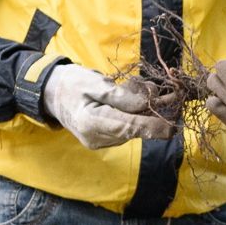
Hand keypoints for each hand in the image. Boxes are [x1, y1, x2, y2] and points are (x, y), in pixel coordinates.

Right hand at [41, 64, 173, 148]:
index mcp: (91, 122)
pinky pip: (129, 126)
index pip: (129, 128)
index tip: (173, 127)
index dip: (154, 127)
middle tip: (161, 90)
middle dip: (152, 109)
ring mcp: (101, 141)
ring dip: (143, 107)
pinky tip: (127, 95)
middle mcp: (97, 137)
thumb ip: (121, 95)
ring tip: (131, 86)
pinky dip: (135, 112)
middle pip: (136, 128)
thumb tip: (147, 105)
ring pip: (135, 126)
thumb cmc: (72, 83)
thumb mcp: (95, 82)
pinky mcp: (106, 139)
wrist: (52, 94)